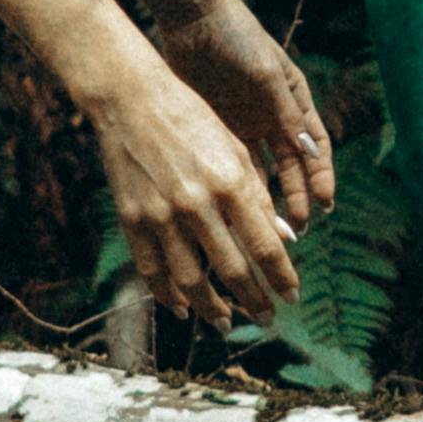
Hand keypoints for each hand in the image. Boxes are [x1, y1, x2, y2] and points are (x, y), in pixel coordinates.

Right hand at [72, 20, 304, 333]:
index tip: (292, 297)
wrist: (130, 99)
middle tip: (265, 317)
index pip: (265, 245)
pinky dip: (167, 295)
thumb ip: (257, 196)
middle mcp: (197, 203)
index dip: (281, 277)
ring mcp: (160, 214)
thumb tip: (281, 240)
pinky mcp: (131, 219)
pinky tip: (181, 308)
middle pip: (232, 269)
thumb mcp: (234, 150)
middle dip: (253, 300)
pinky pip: (152, 270)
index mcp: (230, 182)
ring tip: (223, 322)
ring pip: (190, 280)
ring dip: (211, 308)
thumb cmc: (192, 119)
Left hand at [150, 0, 336, 235]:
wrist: (192, 16)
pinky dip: (236, 185)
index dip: (322, 176)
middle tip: (299, 228)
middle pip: (291, 166)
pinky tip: (237, 209)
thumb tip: (313, 155)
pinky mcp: (215, 125)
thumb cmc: (238, 37)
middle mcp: (272, 116)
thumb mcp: (268, 75)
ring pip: (261, 170)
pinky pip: (229, 162)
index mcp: (293, 101)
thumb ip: (287, 115)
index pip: (315, 147)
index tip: (325, 204)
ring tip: (271, 228)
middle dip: (297, 197)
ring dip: (267, 198)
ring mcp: (243, 122)